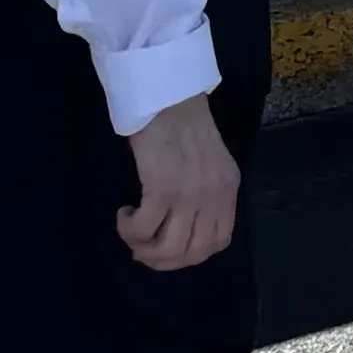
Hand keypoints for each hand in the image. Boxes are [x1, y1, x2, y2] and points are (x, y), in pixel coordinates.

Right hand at [116, 95, 239, 271]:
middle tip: (140, 247)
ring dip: (143, 248)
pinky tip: (124, 214)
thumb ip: (203, 191)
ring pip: (168, 249)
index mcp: (227, 190)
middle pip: (192, 253)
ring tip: (130, 229)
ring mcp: (191, 195)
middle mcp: (214, 197)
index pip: (218, 242)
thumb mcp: (207, 161)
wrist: (167, 93)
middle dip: (162, 260)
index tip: (165, 247)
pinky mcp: (164, 189)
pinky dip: (130, 230)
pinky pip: (144, 230)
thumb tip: (175, 226)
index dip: (189, 254)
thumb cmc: (181, 121)